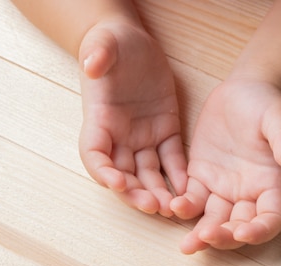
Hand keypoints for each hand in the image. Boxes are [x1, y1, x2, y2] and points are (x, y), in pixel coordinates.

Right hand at [79, 19, 186, 216]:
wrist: (132, 42)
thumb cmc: (112, 43)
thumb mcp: (103, 43)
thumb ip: (97, 54)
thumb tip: (91, 64)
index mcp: (99, 120)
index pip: (94, 154)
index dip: (103, 172)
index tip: (116, 183)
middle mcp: (119, 137)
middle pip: (123, 174)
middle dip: (136, 193)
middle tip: (152, 206)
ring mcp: (142, 139)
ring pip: (149, 174)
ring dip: (158, 193)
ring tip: (171, 209)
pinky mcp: (165, 133)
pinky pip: (173, 160)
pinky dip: (179, 177)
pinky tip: (189, 191)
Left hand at [171, 78, 280, 251]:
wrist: (245, 90)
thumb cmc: (267, 103)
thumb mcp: (279, 116)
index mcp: (271, 185)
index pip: (271, 219)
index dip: (259, 231)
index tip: (242, 233)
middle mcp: (248, 194)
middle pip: (238, 227)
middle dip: (223, 237)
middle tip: (206, 238)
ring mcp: (224, 189)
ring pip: (213, 221)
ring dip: (201, 236)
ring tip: (186, 246)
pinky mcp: (202, 179)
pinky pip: (193, 201)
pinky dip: (184, 208)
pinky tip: (173, 208)